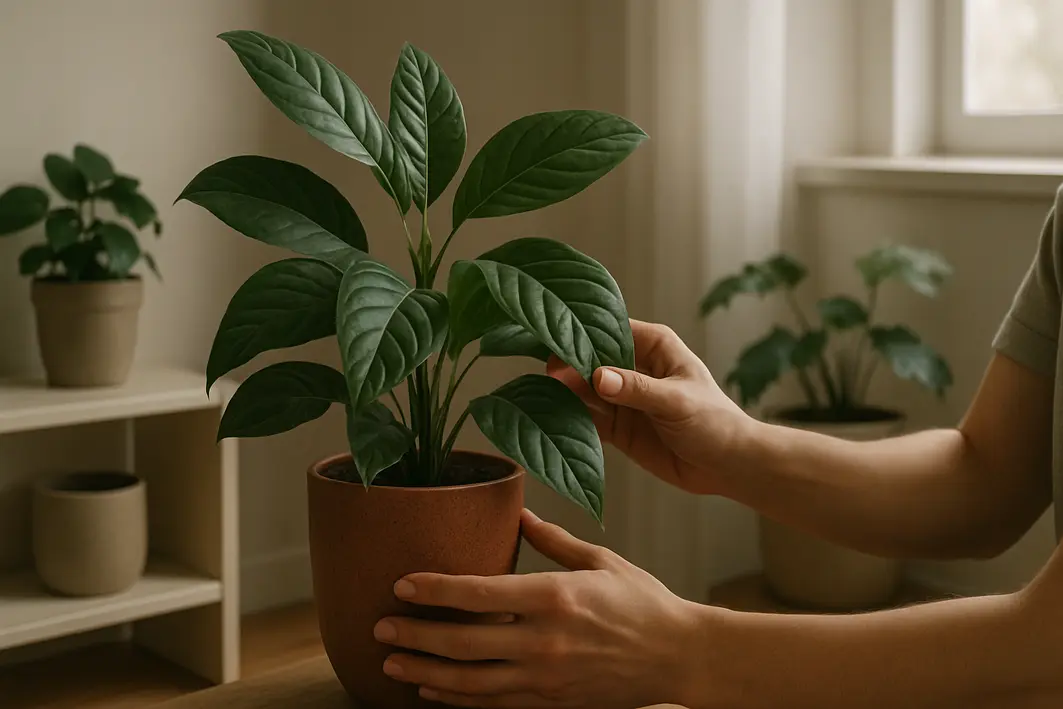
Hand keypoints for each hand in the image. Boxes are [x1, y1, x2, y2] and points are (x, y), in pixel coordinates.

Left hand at [373, 509, 703, 707]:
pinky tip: (432, 690)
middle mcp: (544, 640)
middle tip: (379, 626)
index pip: (479, 593)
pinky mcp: (552, 703)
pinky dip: (458, 700)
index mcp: (555, 596)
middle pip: (464, 642)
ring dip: (425, 672)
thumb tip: (520, 512)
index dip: (435, 590)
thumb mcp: (601, 560)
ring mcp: (546, 678)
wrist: (680, 656)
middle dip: (416, 635)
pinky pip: (494, 705)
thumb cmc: (643, 602)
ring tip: (390, 662)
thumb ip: (554, 540)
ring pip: (471, 682)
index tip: (403, 584)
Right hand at [549, 319, 750, 494]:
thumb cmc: (715, 422)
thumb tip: (598, 376)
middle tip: (548, 375)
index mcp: (653, 346)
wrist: (729, 466)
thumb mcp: (677, 401)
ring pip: (583, 389)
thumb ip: (637, 389)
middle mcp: (633, 366)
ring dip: (564, 393)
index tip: (557, 341)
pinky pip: (587, 418)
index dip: (583, 334)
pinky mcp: (617, 427)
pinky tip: (551, 419)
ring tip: (542, 396)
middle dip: (568, 366)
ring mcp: (623, 398)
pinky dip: (570, 419)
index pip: (610, 329)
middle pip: (590, 359)